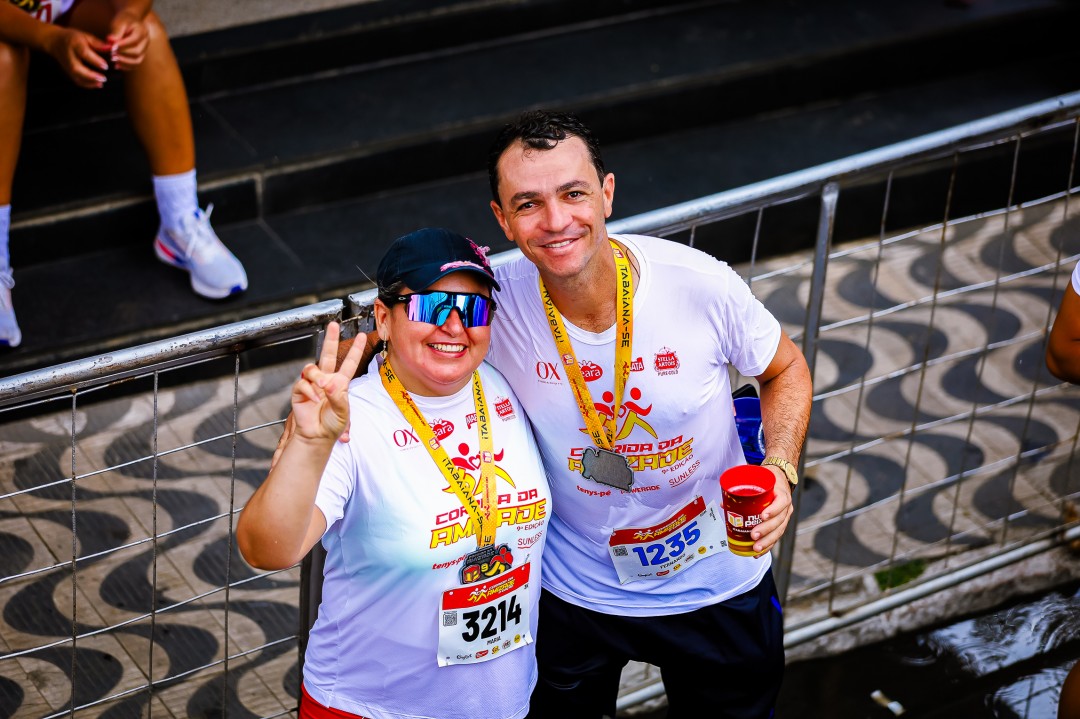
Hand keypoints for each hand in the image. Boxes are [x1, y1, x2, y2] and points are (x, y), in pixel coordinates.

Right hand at [45, 28, 110, 87]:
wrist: (55, 41)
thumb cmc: (74, 38)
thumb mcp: (85, 36)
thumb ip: (98, 43)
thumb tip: (111, 48)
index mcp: (74, 44)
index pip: (83, 53)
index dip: (95, 60)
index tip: (105, 66)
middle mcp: (69, 55)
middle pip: (76, 68)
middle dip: (90, 75)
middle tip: (103, 78)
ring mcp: (66, 64)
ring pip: (75, 76)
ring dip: (89, 82)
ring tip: (101, 84)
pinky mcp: (67, 70)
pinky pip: (75, 80)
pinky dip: (86, 84)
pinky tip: (96, 85)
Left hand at [106, 10, 149, 69]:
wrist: (131, 21)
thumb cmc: (124, 21)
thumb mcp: (119, 22)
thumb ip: (116, 31)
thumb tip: (111, 41)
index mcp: (142, 31)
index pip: (134, 41)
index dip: (123, 45)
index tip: (112, 47)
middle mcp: (146, 42)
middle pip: (137, 52)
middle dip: (123, 54)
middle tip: (111, 54)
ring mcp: (144, 50)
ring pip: (137, 60)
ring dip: (124, 62)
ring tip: (113, 59)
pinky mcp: (141, 56)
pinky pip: (135, 65)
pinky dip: (126, 67)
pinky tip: (117, 65)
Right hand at [290, 322, 364, 443]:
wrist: (317, 436)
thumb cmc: (331, 425)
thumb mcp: (343, 412)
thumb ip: (339, 397)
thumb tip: (330, 383)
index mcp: (340, 383)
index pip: (349, 363)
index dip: (355, 350)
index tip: (362, 337)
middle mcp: (326, 380)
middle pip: (328, 354)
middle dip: (330, 339)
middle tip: (333, 325)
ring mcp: (312, 384)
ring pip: (312, 368)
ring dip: (317, 375)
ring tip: (323, 387)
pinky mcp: (300, 391)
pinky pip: (302, 383)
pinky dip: (309, 390)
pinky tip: (315, 399)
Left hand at [750, 465, 794, 557]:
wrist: (780, 480)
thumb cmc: (767, 480)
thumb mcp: (758, 478)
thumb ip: (742, 488)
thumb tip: (724, 504)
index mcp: (781, 494)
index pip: (781, 502)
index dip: (773, 510)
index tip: (763, 516)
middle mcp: (786, 507)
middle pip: (779, 521)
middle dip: (766, 530)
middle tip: (753, 535)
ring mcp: (784, 517)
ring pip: (778, 532)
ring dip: (767, 541)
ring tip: (755, 548)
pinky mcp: (780, 525)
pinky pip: (775, 537)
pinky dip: (767, 546)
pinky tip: (758, 553)